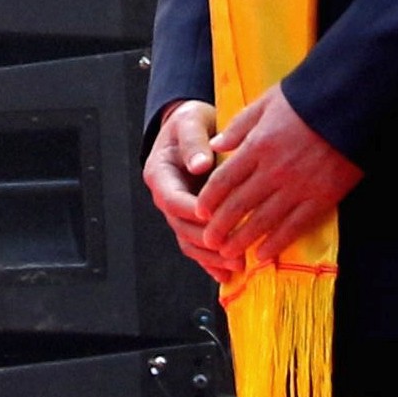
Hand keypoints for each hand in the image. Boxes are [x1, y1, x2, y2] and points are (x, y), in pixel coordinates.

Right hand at [143, 97, 225, 272]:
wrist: (194, 128)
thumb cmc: (191, 123)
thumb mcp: (190, 122)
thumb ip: (194, 142)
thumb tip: (200, 165)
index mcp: (160, 174)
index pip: (173, 200)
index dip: (192, 211)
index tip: (213, 217)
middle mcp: (166, 197)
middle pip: (181, 227)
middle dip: (207, 241)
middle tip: (234, 249)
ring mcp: (179, 212)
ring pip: (189, 241)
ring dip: (211, 257)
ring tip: (237, 265)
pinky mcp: (192, 220)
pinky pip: (198, 246)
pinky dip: (211, 262)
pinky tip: (228, 274)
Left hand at [188, 86, 360, 270]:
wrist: (351, 104)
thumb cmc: (306, 100)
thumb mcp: (266, 103)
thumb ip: (239, 126)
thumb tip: (214, 145)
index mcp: (257, 146)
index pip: (224, 180)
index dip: (210, 199)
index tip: (199, 211)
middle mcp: (274, 171)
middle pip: (239, 205)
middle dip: (220, 226)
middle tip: (208, 240)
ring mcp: (298, 187)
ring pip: (263, 221)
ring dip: (243, 239)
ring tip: (229, 254)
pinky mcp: (322, 198)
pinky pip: (295, 226)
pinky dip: (277, 242)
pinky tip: (264, 254)